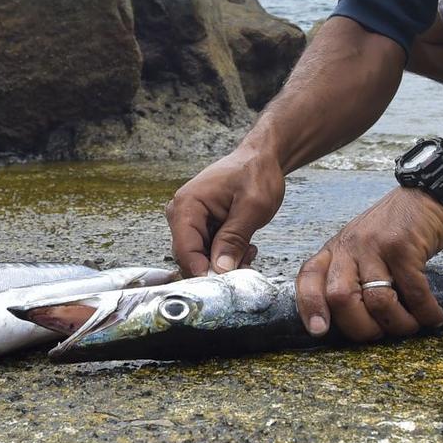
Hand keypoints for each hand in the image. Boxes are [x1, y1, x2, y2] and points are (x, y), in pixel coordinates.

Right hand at [166, 147, 284, 276]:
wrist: (261, 159)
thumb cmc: (256, 174)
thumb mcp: (252, 207)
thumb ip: (234, 238)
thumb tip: (220, 269)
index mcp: (187, 205)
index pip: (184, 250)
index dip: (203, 271)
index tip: (226, 283)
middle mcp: (181, 214)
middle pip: (190, 258)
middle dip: (217, 267)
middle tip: (246, 264)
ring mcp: (190, 221)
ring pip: (200, 258)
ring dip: (224, 262)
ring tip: (248, 249)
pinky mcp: (200, 227)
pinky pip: (208, 252)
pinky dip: (226, 255)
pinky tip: (244, 246)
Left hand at [296, 188, 442, 341]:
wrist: (428, 194)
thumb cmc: (396, 228)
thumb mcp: (362, 246)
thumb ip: (351, 275)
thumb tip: (352, 321)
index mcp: (336, 249)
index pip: (309, 277)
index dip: (310, 306)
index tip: (319, 331)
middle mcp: (350, 246)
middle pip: (340, 298)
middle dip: (362, 327)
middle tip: (381, 333)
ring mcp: (376, 245)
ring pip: (378, 301)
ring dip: (399, 324)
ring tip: (412, 325)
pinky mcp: (404, 247)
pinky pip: (414, 292)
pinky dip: (426, 312)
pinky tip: (434, 316)